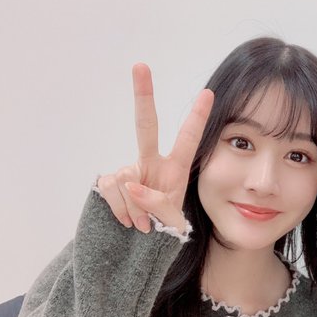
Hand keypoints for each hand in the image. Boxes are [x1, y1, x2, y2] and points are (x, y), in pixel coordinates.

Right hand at [97, 64, 213, 232]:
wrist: (138, 251)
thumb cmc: (164, 234)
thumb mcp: (172, 222)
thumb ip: (157, 203)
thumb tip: (131, 184)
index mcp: (176, 170)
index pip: (188, 140)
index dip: (197, 117)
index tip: (209, 93)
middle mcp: (151, 164)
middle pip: (145, 125)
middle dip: (143, 95)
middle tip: (141, 65)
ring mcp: (128, 172)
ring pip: (126, 177)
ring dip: (135, 206)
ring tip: (142, 225)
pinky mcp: (107, 183)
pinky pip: (110, 188)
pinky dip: (119, 209)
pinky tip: (126, 222)